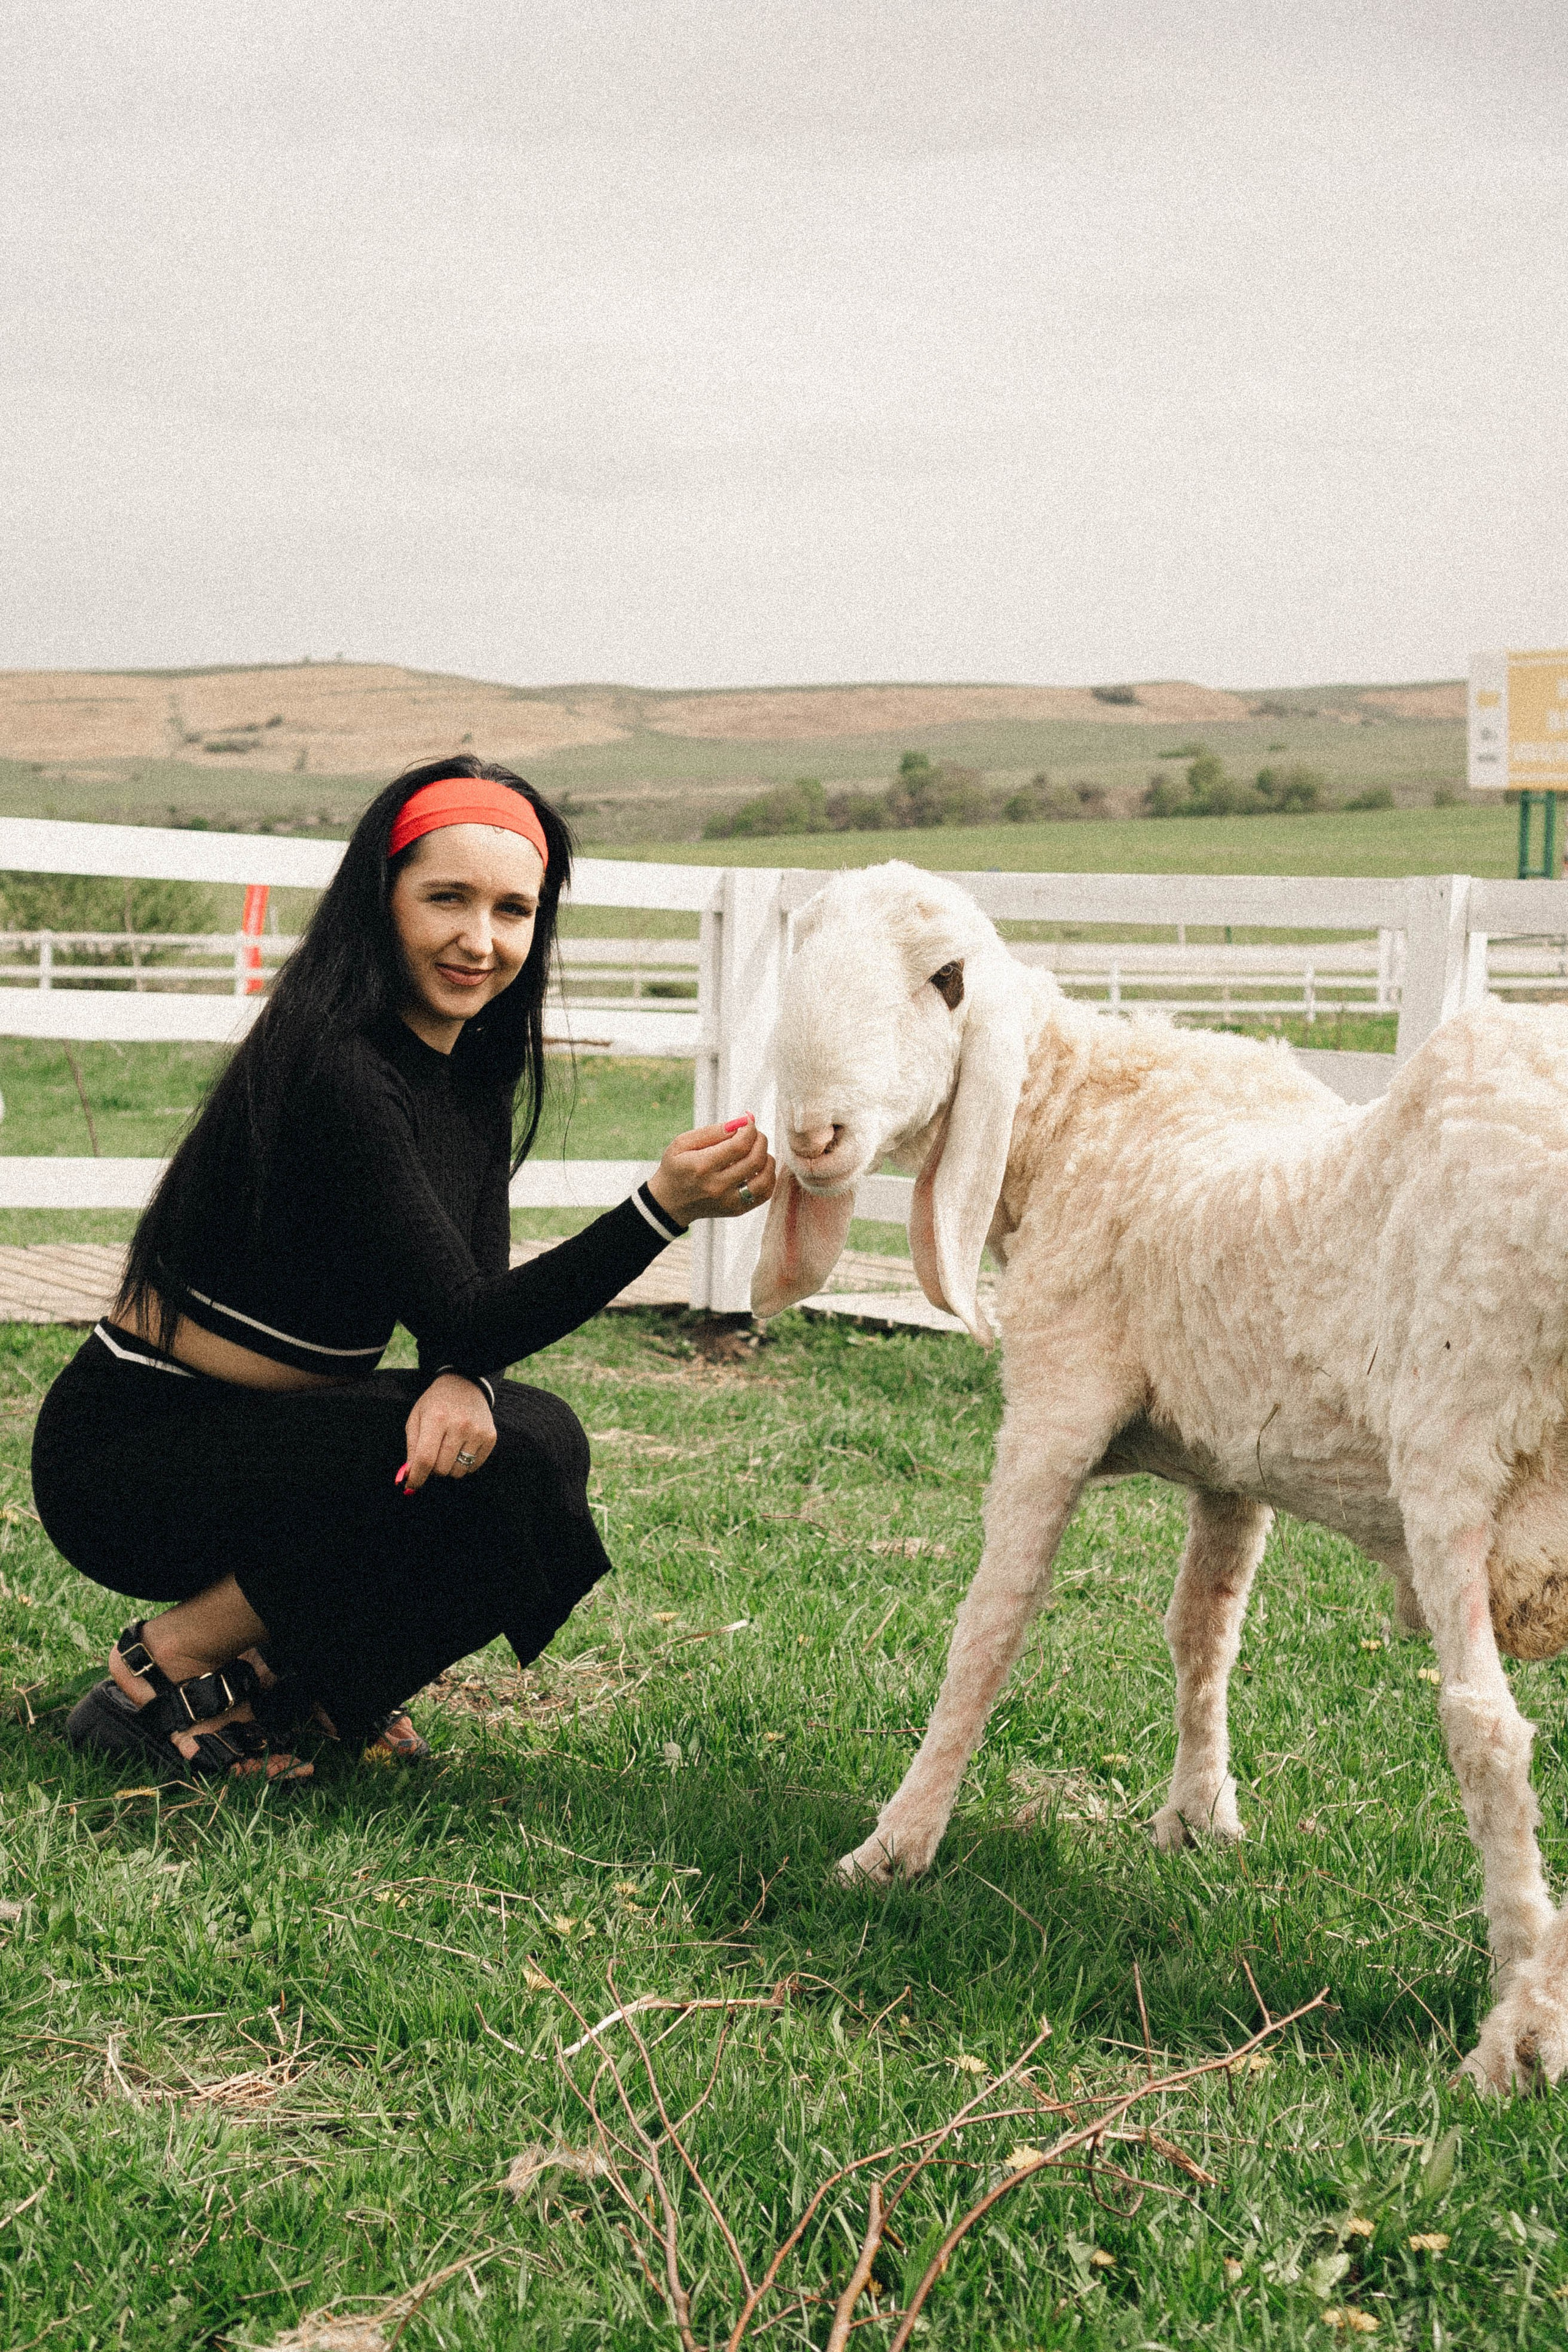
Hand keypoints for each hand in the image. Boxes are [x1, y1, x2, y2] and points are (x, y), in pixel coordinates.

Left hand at [400, 1372, 496, 1493]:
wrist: (464, 1384)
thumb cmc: (435, 1404)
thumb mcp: (416, 1419)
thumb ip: (412, 1448)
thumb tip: (409, 1477)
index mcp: (436, 1419)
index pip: (425, 1459)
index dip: (417, 1477)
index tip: (412, 1486)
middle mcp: (459, 1425)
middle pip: (442, 1469)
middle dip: (433, 1469)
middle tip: (433, 1455)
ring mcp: (478, 1431)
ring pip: (458, 1471)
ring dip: (449, 1467)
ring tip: (447, 1450)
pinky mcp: (490, 1437)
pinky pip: (474, 1467)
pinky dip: (465, 1464)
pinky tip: (461, 1447)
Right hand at [646, 1115, 776, 1226]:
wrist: (670, 1203)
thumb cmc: (676, 1168)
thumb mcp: (682, 1143)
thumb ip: (711, 1132)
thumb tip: (740, 1123)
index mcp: (702, 1166)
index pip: (739, 1145)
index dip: (749, 1129)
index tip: (747, 1122)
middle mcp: (717, 1186)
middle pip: (754, 1160)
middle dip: (760, 1140)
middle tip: (754, 1133)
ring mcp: (729, 1201)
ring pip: (765, 1178)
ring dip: (767, 1158)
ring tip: (758, 1150)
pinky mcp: (737, 1210)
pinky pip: (765, 1194)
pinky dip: (769, 1177)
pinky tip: (760, 1167)